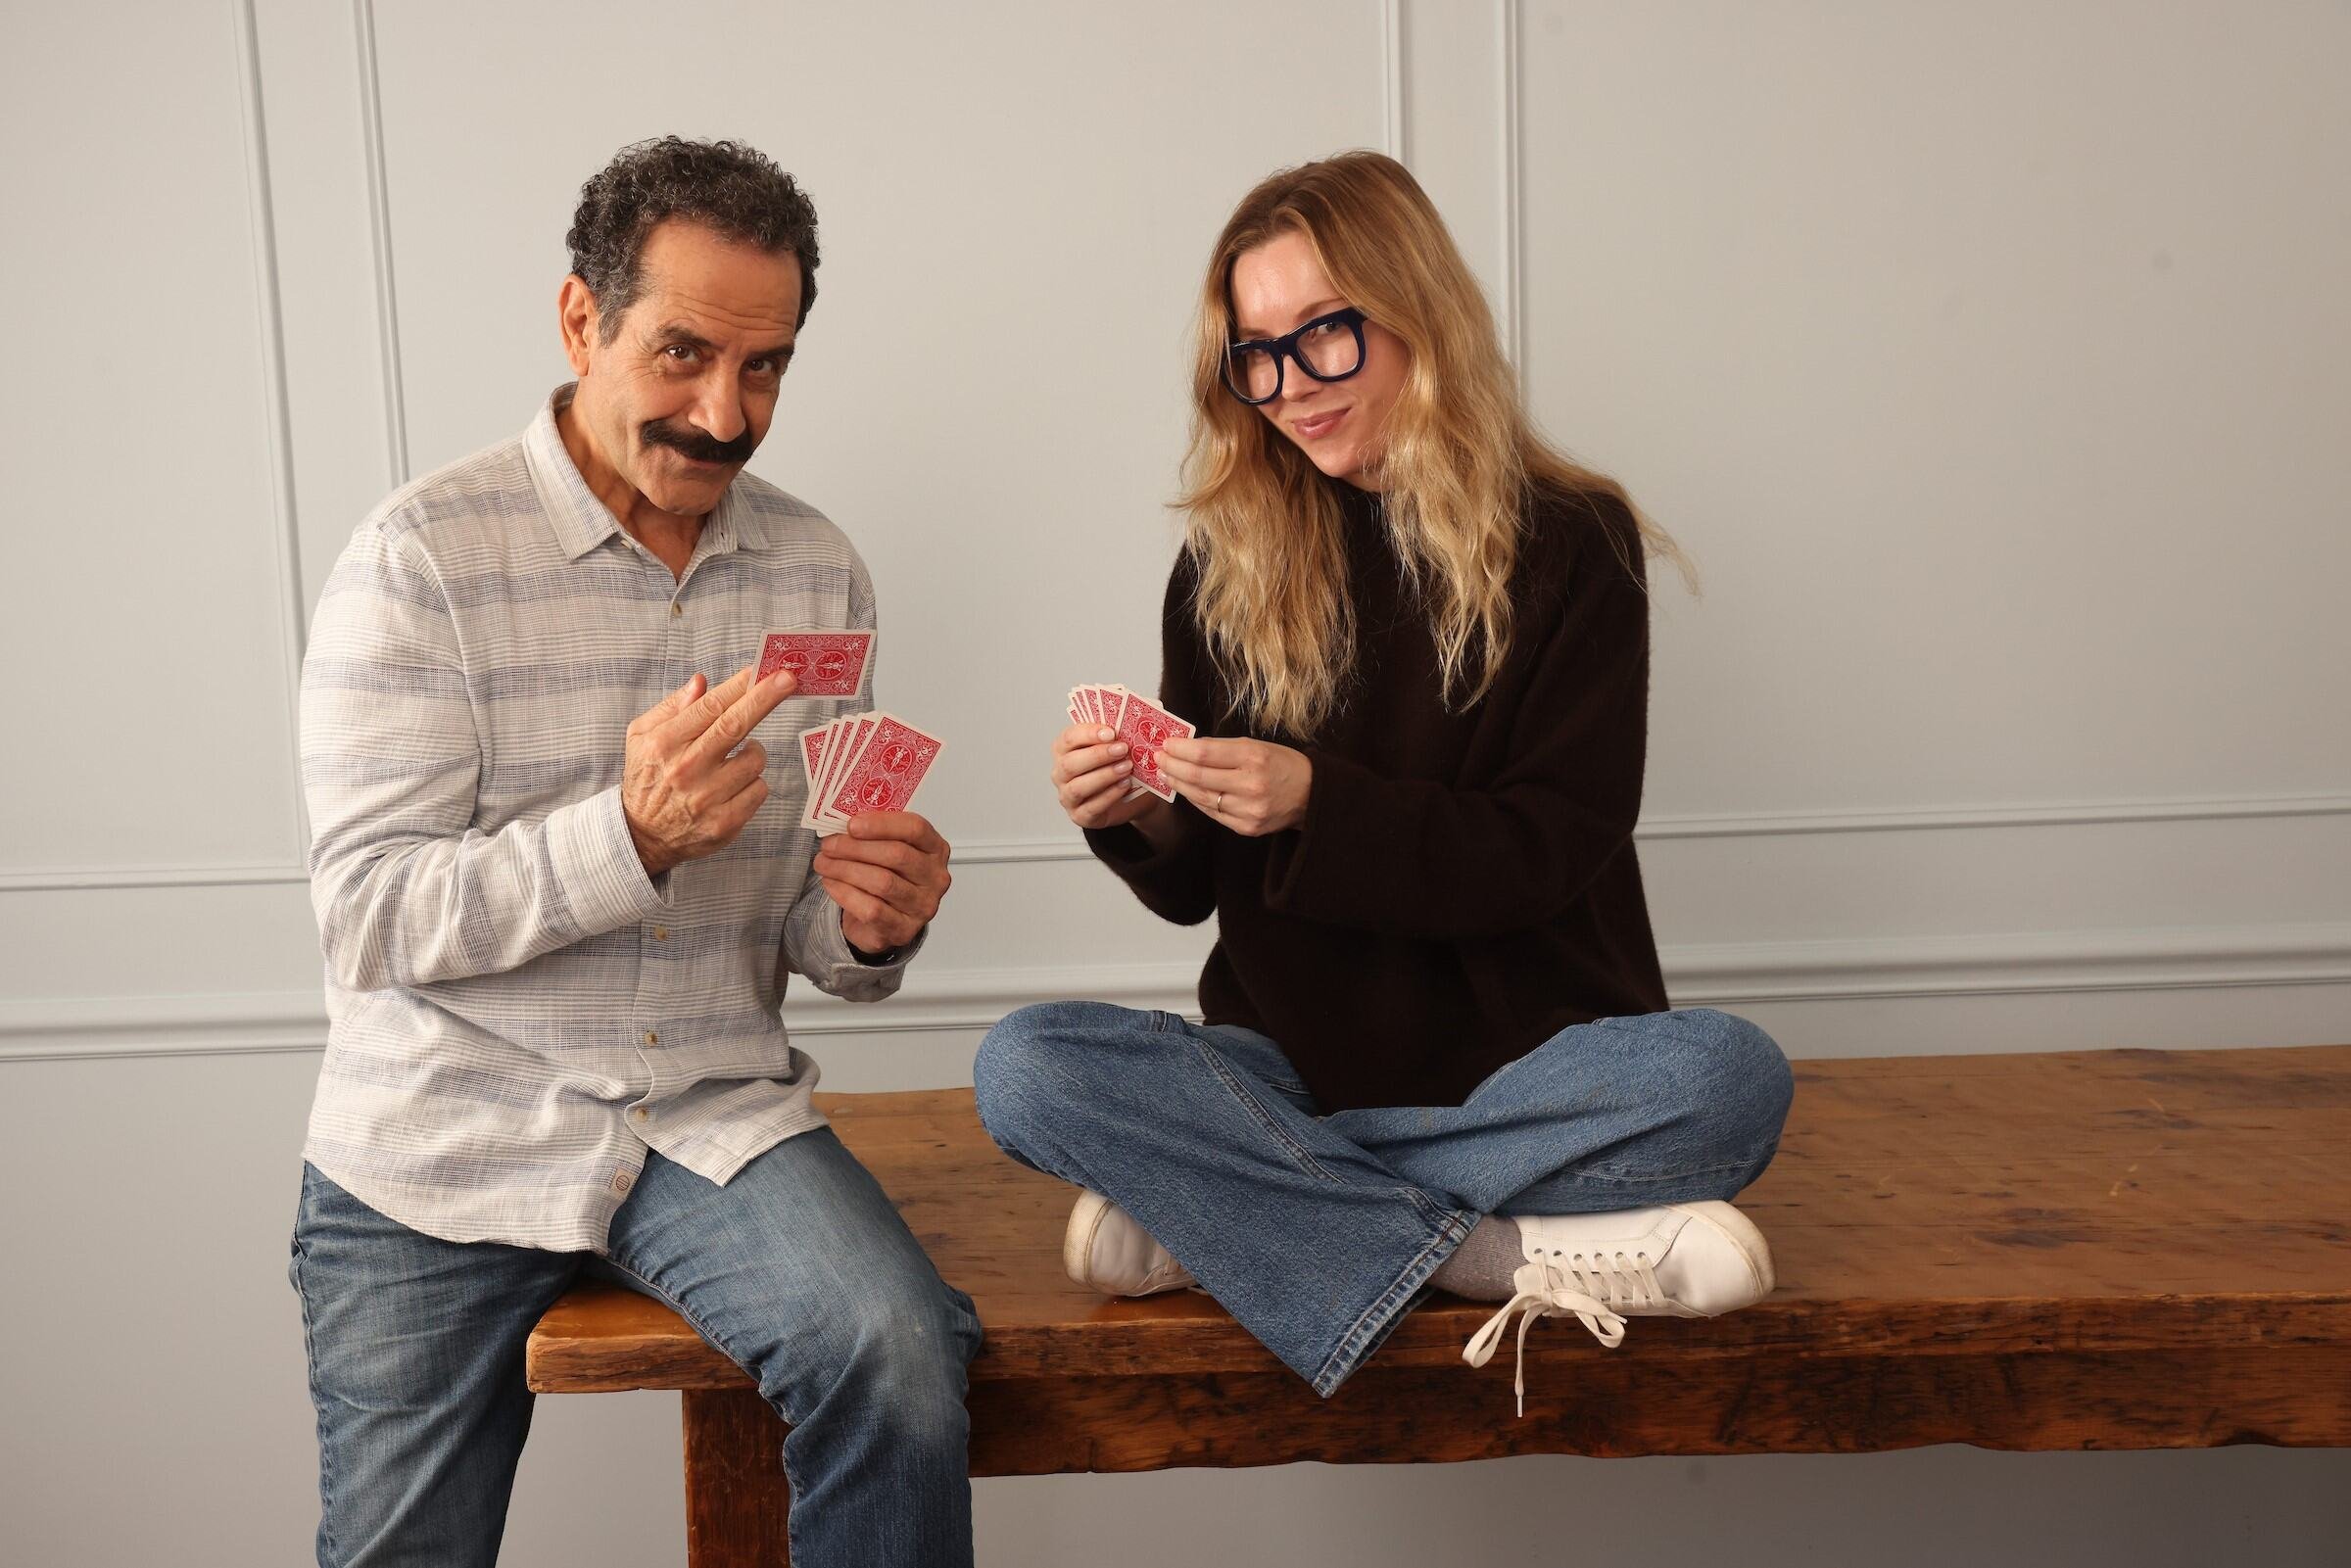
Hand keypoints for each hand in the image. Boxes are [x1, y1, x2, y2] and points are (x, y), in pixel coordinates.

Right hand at [623, 665, 797, 877]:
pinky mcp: (725, 823)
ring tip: (734, 758)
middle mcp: (686, 770)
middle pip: (735, 726)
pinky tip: (734, 785)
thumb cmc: (647, 777)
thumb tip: (702, 681)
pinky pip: (760, 790)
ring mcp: (707, 799)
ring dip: (754, 753)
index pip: (710, 707)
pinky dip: (754, 782)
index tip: (762, 669)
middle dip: (765, 698)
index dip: (739, 686)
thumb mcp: (641, 736)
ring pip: (755, 760)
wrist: (641, 835)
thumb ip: (672, 707)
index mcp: (665, 743)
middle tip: (788, 679)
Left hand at [813, 811, 951, 954]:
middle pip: (897, 855)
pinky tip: (831, 883)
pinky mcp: (903, 929)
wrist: (884, 921)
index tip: (852, 824)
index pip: (915, 829)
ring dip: (845, 869)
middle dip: (855, 847)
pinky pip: (871, 909)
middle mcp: (935, 878)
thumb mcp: (887, 849)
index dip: (882, 824)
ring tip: (824, 863)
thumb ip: (874, 834)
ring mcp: (922, 906)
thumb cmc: (887, 876)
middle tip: (829, 845)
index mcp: (935, 849)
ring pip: (882, 882)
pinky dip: (845, 893)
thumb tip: (840, 821)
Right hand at [1051, 723, 1170, 832]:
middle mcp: (1060, 772)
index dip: (1088, 733)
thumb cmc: (1118, 763)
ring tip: (1127, 768)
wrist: (1132, 795)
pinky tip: (1125, 785)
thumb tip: (1135, 711)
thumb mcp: (1118, 743)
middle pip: (1070, 763)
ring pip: (1078, 787)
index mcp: (1064, 748)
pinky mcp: (1080, 816)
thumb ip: (1119, 728)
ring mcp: (1067, 796)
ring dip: (1104, 776)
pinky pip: (1091, 808)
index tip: (1111, 731)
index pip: (1068, 738)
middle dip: (1097, 755)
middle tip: (1123, 749)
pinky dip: (1109, 796)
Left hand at [1157, 736, 1311, 836]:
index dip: (1181, 749)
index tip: (1166, 744)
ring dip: (1179, 784)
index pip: (1205, 754)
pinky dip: (1196, 800)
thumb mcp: (1257, 746)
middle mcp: (1250, 785)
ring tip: (1166, 773)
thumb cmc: (1282, 764)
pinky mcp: (1246, 827)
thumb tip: (1189, 747)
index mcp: (1254, 758)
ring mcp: (1248, 810)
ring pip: (1201, 797)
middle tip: (1158, 758)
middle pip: (1199, 777)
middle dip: (1173, 766)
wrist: (1311, 795)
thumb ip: (1224, 748)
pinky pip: (1212, 813)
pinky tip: (1186, 790)